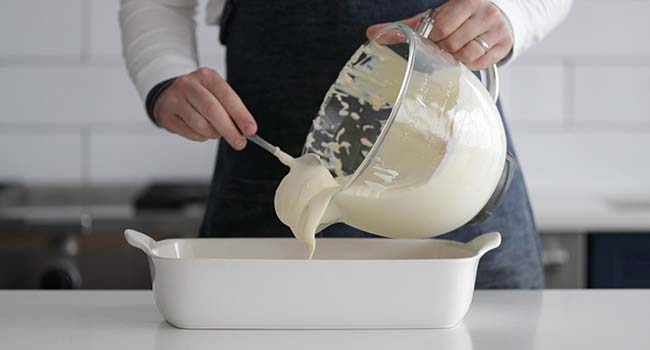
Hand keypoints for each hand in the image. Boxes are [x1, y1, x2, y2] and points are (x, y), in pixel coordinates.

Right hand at [153, 67, 256, 149]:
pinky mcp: (166, 114)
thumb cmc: (200, 97)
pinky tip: (201, 130)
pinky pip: (190, 133)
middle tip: (240, 143)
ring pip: (201, 125)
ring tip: (217, 132)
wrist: (170, 96)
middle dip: (230, 130)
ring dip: (214, 134)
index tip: (251, 130)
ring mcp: (174, 98)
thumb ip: (231, 110)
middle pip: (213, 111)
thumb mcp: (217, 95)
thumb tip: (245, 130)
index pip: (227, 96)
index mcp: (207, 76)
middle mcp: (189, 84)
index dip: (240, 115)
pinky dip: (201, 136)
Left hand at [367, 0, 512, 69]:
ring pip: (468, 55)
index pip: (442, 26)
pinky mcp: (505, 45)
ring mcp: (497, 30)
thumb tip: (371, 34)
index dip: (434, 37)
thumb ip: (405, 26)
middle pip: (453, 43)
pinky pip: (481, 63)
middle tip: (444, 46)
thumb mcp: (435, 16)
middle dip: (444, 49)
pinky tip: (467, 56)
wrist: (497, 14)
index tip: (435, 38)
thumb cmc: (460, 17)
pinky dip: (470, 64)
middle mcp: (485, 13)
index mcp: (467, 1)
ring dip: (456, 58)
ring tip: (455, 50)